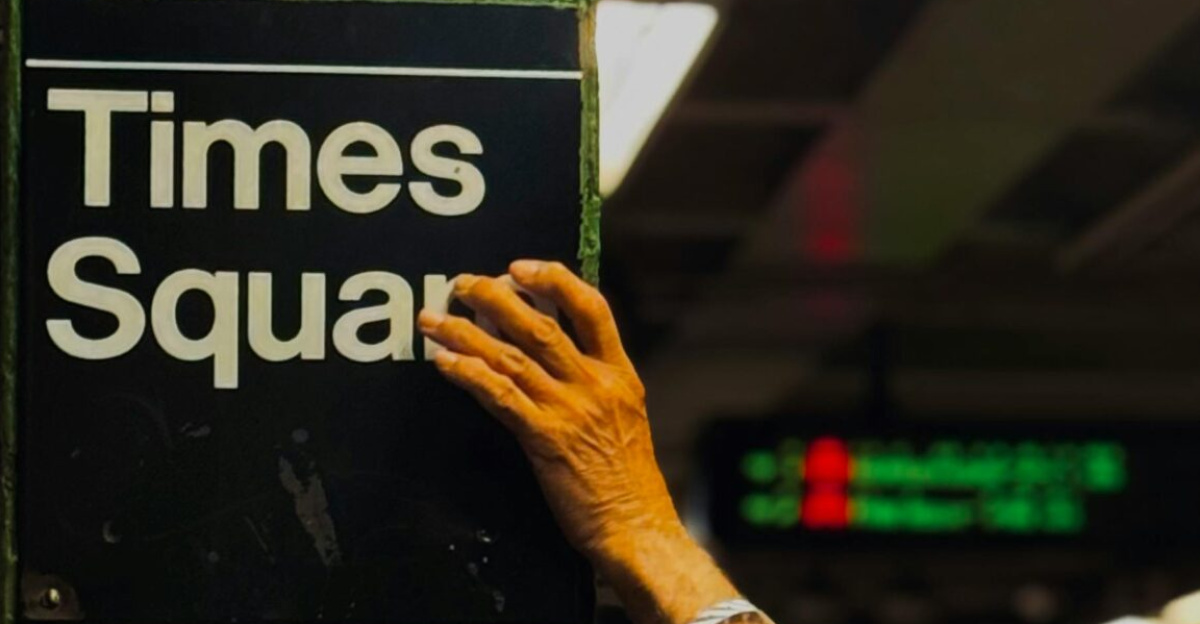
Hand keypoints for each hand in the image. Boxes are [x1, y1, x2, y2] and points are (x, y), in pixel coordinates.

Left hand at [417, 260, 739, 623]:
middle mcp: (595, 385)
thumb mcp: (625, 419)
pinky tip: (445, 362)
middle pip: (540, 324)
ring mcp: (570, 411)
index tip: (519, 267)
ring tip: (434, 319)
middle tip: (461, 283)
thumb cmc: (629, 483)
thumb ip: (596, 386)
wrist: (638, 528)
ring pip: (511, 355)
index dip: (553, 279)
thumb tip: (554, 357)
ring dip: (465, 333)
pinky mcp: (546, 440)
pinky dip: (469, 374)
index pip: (591, 307)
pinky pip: (500, 396)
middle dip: (494, 296)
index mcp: (620, 375)